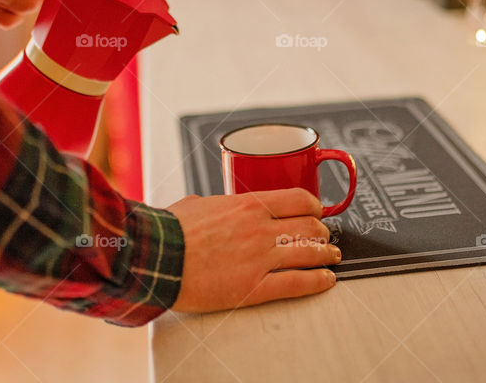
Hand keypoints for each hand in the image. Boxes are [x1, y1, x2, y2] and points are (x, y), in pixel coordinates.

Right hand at [168, 188, 340, 313]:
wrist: (153, 257)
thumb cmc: (168, 231)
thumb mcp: (197, 204)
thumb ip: (216, 205)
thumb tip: (213, 205)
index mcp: (248, 204)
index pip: (299, 199)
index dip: (315, 206)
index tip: (317, 212)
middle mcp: (260, 229)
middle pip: (310, 226)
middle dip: (322, 233)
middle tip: (324, 238)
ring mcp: (259, 258)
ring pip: (309, 254)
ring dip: (326, 256)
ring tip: (332, 259)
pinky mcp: (253, 287)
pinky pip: (296, 284)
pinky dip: (317, 282)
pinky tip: (326, 281)